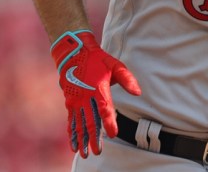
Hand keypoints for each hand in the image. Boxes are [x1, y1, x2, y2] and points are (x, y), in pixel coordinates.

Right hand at [51, 30, 141, 157]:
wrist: (74, 53)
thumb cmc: (97, 60)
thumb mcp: (115, 65)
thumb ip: (127, 79)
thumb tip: (138, 93)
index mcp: (98, 89)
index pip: (105, 109)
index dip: (109, 122)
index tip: (112, 134)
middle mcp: (85, 97)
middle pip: (90, 120)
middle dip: (93, 137)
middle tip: (97, 151)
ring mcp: (76, 100)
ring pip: (79, 123)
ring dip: (81, 139)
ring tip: (84, 153)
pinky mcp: (70, 102)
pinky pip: (71, 120)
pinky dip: (72, 132)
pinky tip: (74, 143)